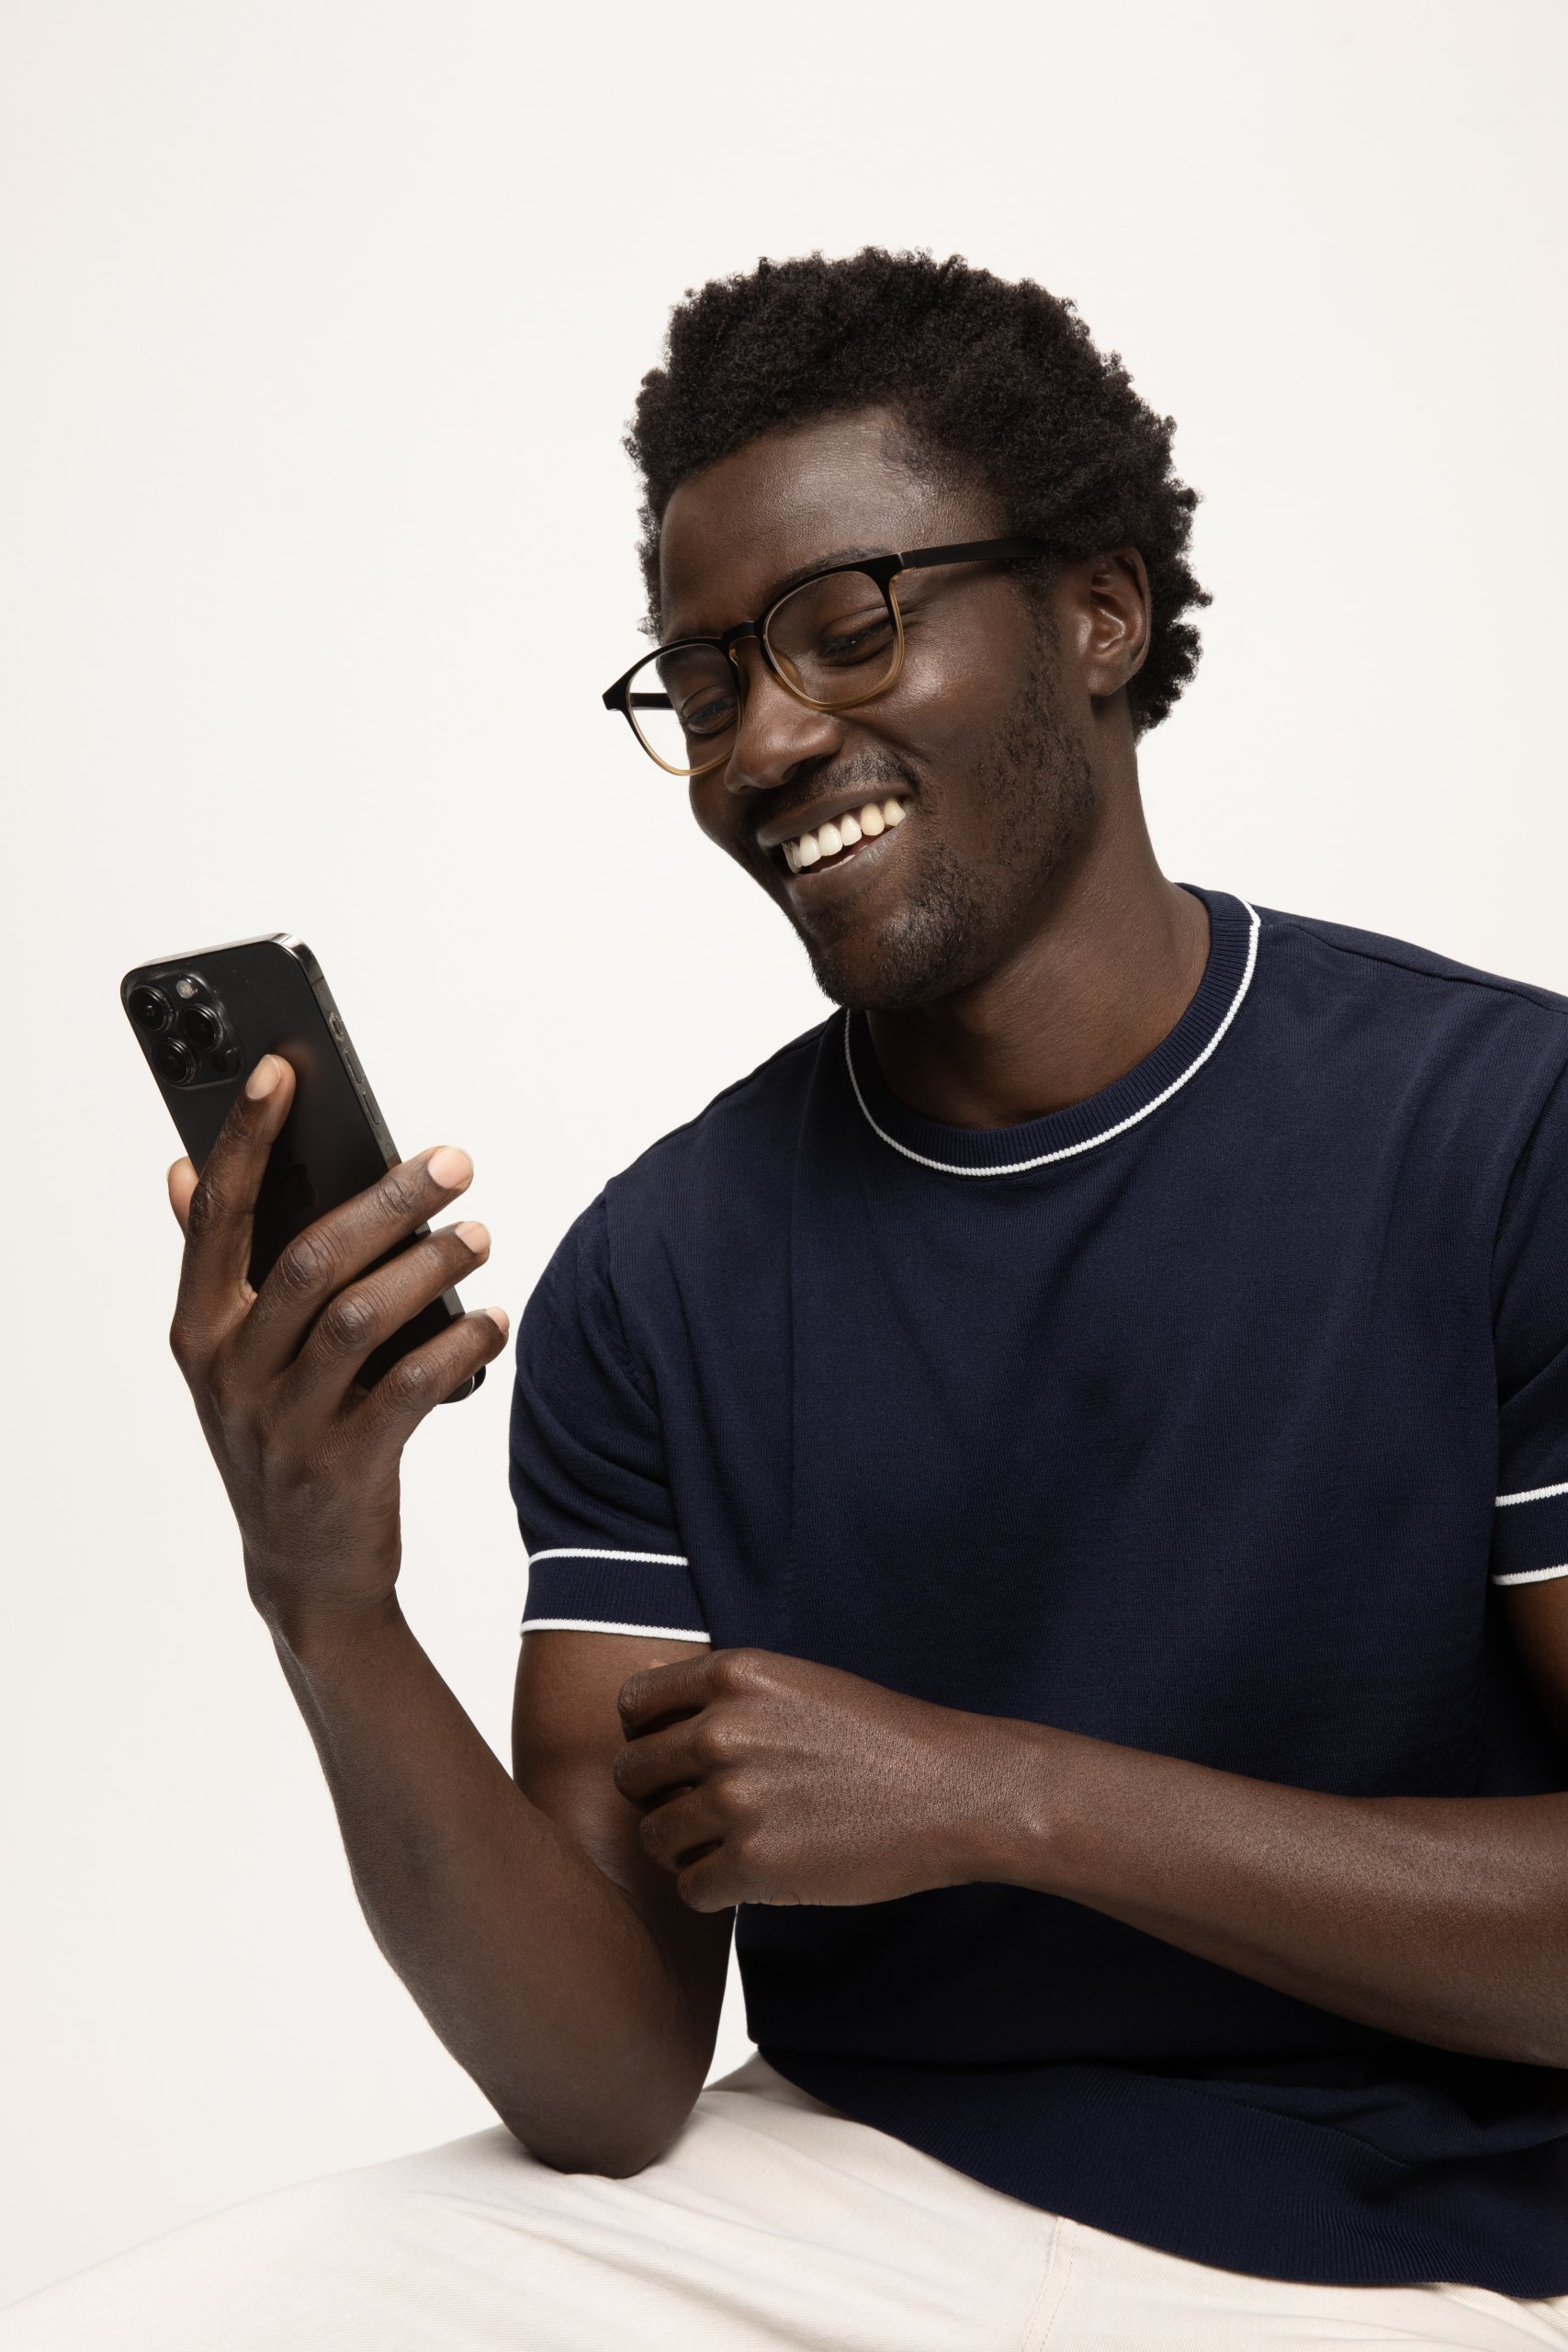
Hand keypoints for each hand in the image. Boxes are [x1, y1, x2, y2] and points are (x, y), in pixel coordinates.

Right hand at [166, 1054, 510, 1636]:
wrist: (306, 1573)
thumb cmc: (281, 1436)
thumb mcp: (232, 1359)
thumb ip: (216, 1267)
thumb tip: (181, 1168)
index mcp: (199, 1331)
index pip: (218, 1216)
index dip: (247, 1139)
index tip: (283, 1070)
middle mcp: (232, 1373)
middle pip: (309, 1259)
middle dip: (386, 1198)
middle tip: (453, 1160)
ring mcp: (285, 1424)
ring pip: (359, 1318)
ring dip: (429, 1265)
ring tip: (479, 1232)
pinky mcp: (345, 1469)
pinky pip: (408, 1389)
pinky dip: (457, 1344)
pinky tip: (491, 1318)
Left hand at [612, 1647, 1028, 1911]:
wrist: (956, 1790)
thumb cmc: (881, 1739)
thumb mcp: (797, 1685)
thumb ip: (727, 1701)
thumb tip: (654, 1737)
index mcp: (733, 1675)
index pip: (634, 1706)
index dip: (649, 1738)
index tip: (677, 1760)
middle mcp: (723, 1731)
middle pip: (632, 1775)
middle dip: (660, 1796)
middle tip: (704, 1811)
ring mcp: (736, 1799)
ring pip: (653, 1838)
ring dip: (684, 1849)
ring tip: (732, 1845)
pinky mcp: (754, 1865)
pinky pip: (689, 1889)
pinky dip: (713, 1890)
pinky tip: (753, 1876)